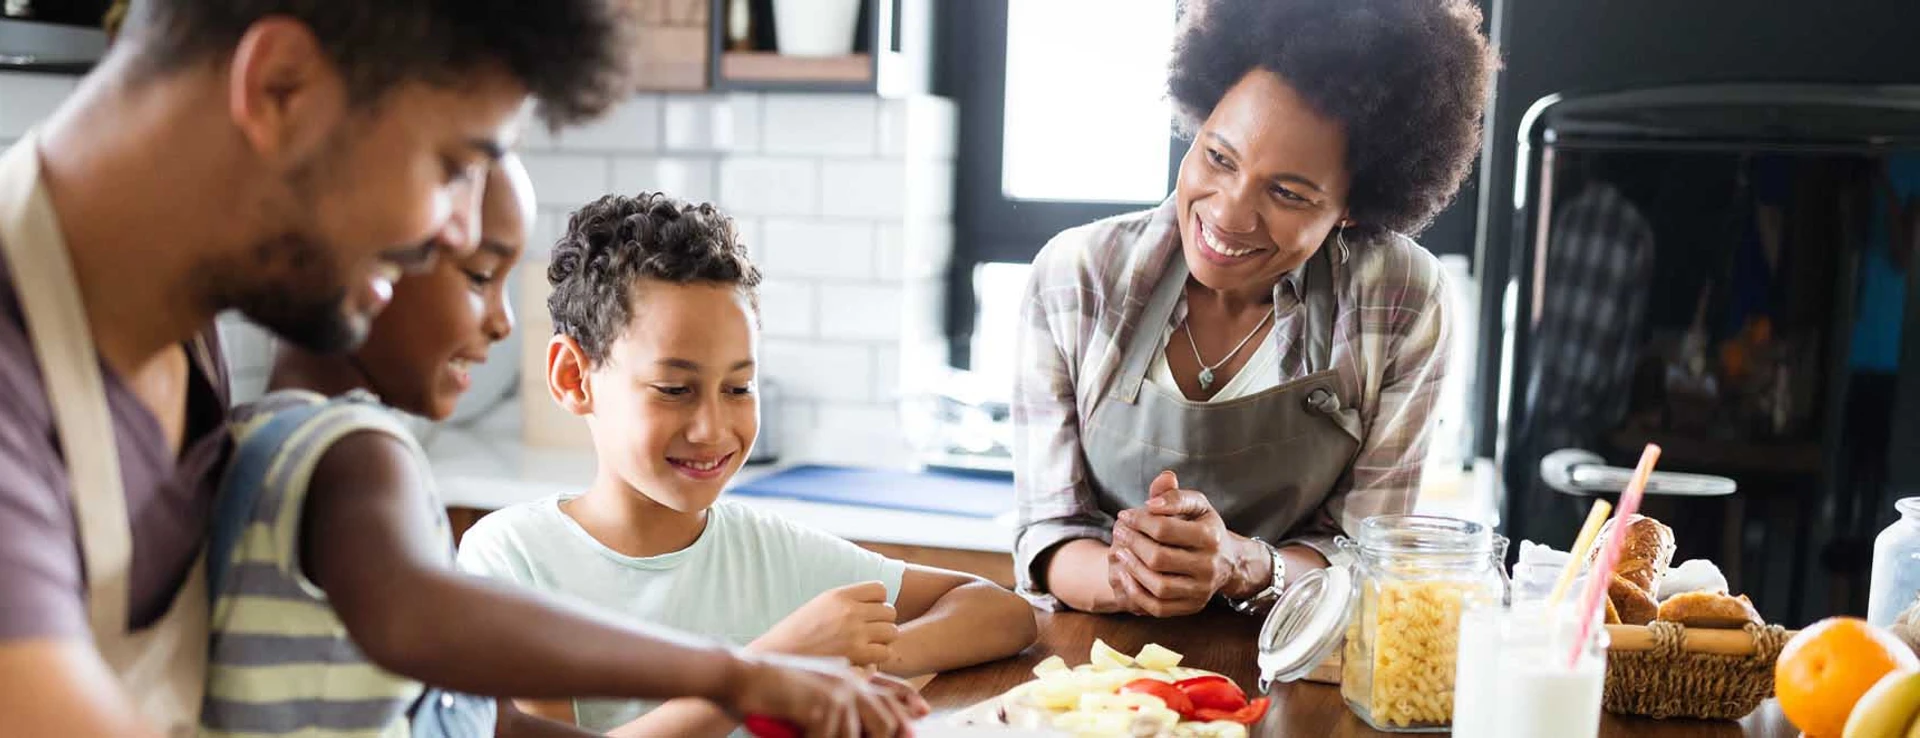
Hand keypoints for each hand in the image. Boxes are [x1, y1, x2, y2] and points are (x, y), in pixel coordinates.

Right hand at [719, 651, 926, 737]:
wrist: (742, 675)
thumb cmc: (772, 690)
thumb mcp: (813, 694)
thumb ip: (838, 704)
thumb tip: (858, 727)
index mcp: (848, 676)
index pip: (890, 691)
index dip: (907, 705)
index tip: (922, 716)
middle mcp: (848, 681)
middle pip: (886, 720)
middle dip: (886, 737)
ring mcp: (837, 692)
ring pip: (862, 735)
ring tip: (815, 735)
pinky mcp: (822, 704)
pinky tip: (805, 737)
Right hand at [752, 582, 899, 668]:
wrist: (780, 656)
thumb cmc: (796, 634)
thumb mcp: (819, 605)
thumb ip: (844, 601)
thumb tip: (873, 601)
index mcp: (839, 595)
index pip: (879, 589)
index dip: (877, 602)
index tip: (867, 613)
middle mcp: (850, 610)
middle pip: (889, 611)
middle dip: (882, 622)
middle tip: (868, 633)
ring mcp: (855, 632)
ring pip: (892, 632)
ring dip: (883, 640)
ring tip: (867, 646)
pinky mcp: (857, 654)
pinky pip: (885, 652)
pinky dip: (878, 657)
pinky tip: (864, 659)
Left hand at [1106, 471, 1250, 616]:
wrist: (1228, 561)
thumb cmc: (1203, 527)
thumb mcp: (1196, 505)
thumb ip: (1174, 496)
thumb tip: (1150, 503)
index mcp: (1211, 537)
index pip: (1164, 529)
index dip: (1139, 521)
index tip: (1125, 515)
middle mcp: (1209, 566)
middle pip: (1159, 559)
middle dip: (1133, 544)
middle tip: (1119, 532)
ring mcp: (1201, 590)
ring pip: (1159, 586)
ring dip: (1132, 569)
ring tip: (1120, 552)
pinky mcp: (1193, 606)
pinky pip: (1158, 607)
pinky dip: (1137, 593)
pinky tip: (1126, 575)